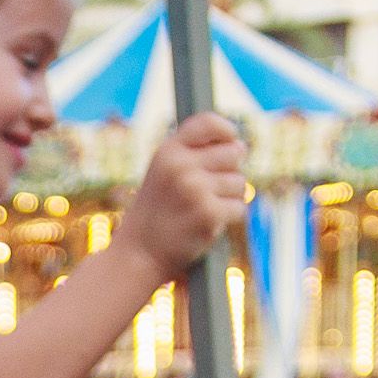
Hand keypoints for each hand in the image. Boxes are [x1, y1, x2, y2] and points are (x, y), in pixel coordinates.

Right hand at [114, 111, 245, 278]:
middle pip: (234, 152)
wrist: (138, 254)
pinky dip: (229, 218)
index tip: (232, 140)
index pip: (208, 123)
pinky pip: (239, 208)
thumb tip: (240, 145)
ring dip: (229, 197)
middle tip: (212, 188)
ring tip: (203, 209)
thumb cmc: (155, 213)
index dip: (226, 130)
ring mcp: (195, 189)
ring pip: (239, 182)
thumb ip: (191, 154)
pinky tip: (208, 224)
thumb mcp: (162, 173)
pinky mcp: (209, 214)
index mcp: (168, 151)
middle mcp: (181, 166)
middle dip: (230, 170)